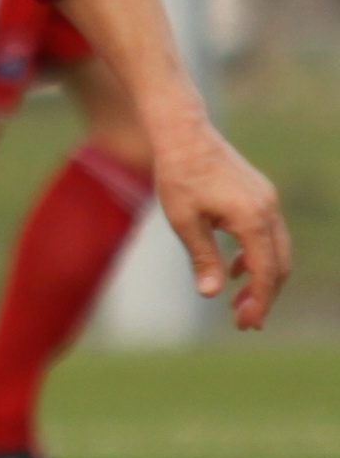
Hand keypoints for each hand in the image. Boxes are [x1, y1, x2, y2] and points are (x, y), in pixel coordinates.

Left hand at [149, 122, 288, 328]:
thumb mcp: (184, 221)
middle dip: (265, 296)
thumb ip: (202, 258)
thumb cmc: (178, 176)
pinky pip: (267, 233)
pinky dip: (256, 255)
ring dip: (262, 277)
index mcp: (252, 219)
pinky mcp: (260, 195)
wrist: (184, 133)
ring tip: (240, 302)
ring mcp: (268, 201)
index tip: (245, 324)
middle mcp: (268, 210)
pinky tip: (236, 269)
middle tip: (244, 322)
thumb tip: (211, 295)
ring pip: (276, 249)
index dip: (258, 301)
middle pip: (278, 264)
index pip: (265, 272)